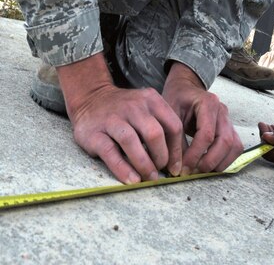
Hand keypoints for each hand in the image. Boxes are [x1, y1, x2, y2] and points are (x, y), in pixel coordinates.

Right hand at [58, 53, 182, 183]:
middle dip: (161, 157)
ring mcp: (113, 118)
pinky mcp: (94, 133)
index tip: (176, 167)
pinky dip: (123, 169)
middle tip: (160, 171)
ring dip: (144, 164)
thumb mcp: (146, 108)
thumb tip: (175, 159)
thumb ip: (160, 126)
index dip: (176, 150)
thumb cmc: (125, 110)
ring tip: (149, 178)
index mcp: (151, 100)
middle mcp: (134, 106)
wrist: (91, 98)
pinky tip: (132, 180)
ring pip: (132, 142)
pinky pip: (111, 152)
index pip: (173, 125)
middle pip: (155, 133)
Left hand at [162, 62, 242, 174]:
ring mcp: (229, 119)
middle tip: (192, 172)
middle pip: (225, 141)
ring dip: (220, 163)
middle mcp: (222, 111)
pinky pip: (235, 147)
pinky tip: (210, 165)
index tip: (183, 168)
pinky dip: (226, 160)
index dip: (195, 155)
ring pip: (234, 146)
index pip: (207, 134)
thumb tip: (176, 167)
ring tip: (200, 170)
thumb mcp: (170, 115)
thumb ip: (174, 140)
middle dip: (209, 162)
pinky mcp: (230, 128)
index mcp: (208, 103)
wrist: (186, 89)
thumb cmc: (177, 99)